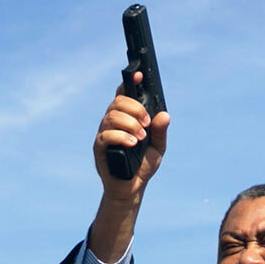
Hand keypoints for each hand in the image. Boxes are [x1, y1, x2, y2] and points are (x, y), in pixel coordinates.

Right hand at [87, 73, 170, 261]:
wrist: (132, 188)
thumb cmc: (143, 165)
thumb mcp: (158, 147)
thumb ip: (161, 131)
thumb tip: (164, 115)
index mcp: (126, 118)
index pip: (124, 95)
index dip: (129, 83)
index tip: (138, 75)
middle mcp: (113, 122)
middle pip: (117, 102)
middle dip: (135, 109)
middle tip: (147, 124)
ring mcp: (104, 133)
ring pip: (112, 116)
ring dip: (130, 124)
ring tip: (141, 137)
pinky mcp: (100, 148)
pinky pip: (106, 135)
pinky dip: (121, 136)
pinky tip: (132, 143)